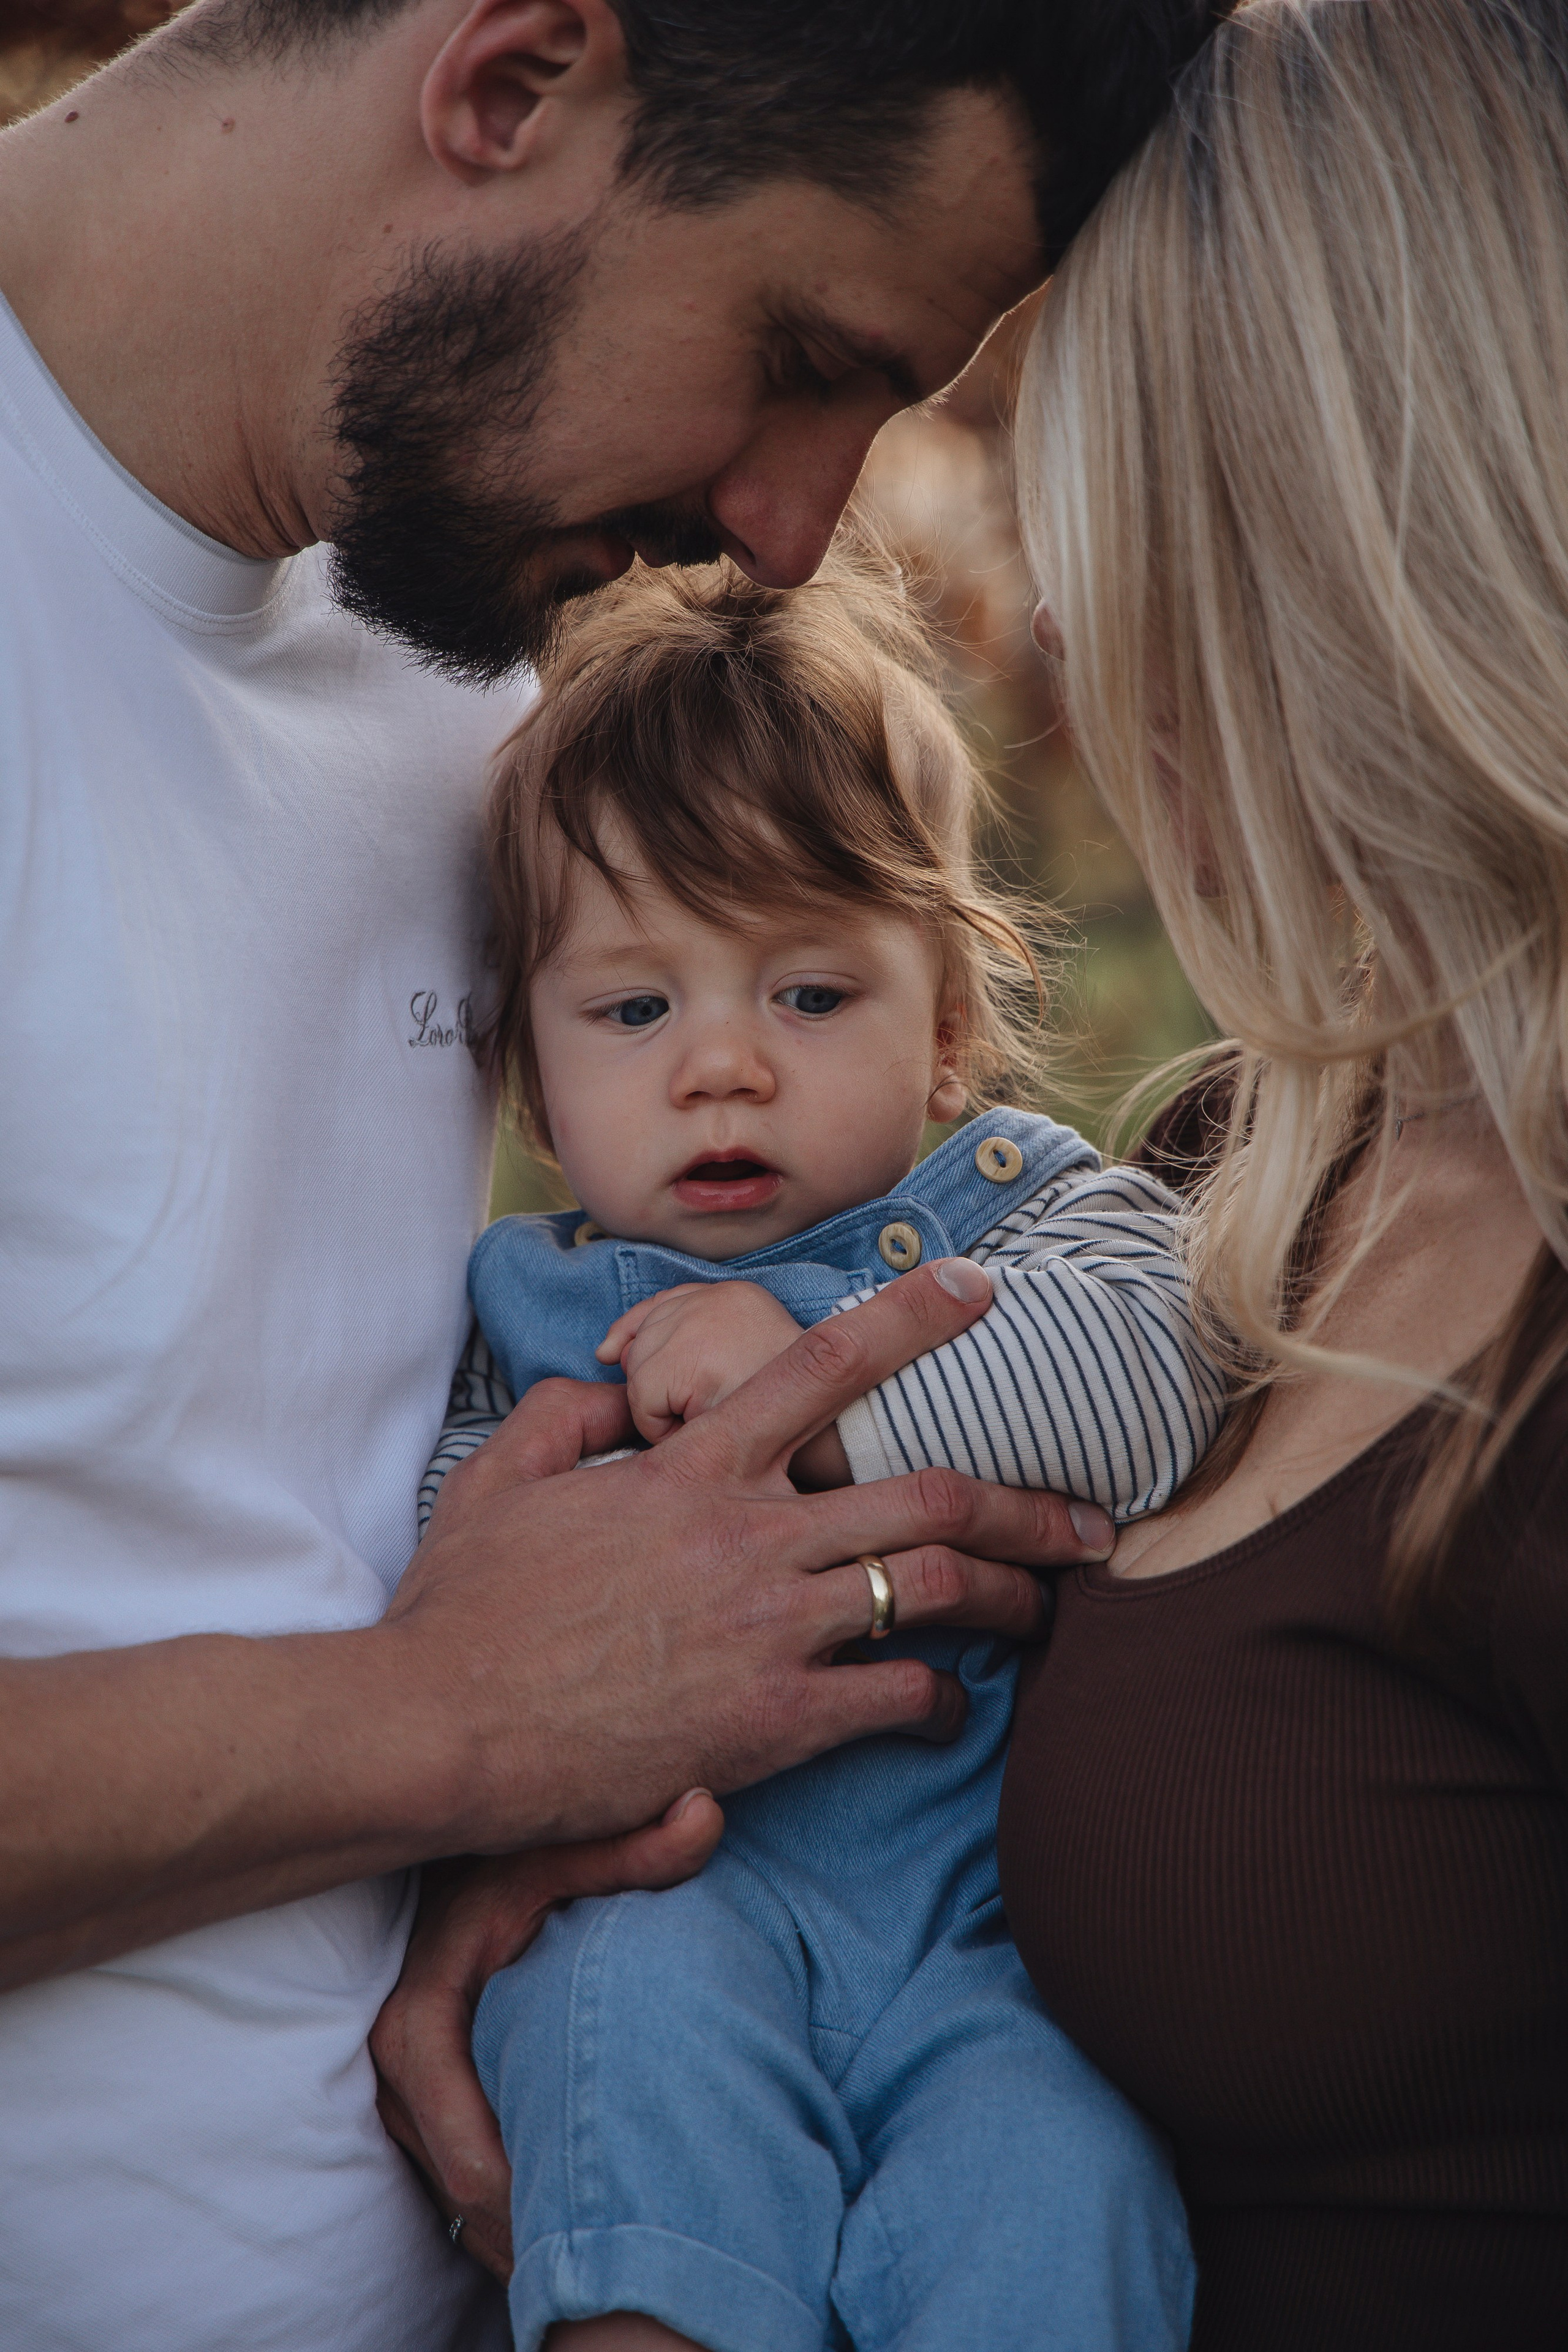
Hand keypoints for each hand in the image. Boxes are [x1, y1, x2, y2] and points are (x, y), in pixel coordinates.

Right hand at [371, 1790, 724, 2281]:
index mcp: (417, 2027)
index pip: (469, 2163)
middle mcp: (397, 2072)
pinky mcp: (419, 2105)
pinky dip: (519, 2204)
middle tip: (630, 2251)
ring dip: (530, 2226)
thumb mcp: (565, 1848)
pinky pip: (462, 2181)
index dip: (538, 2205)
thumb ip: (635, 1846)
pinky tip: (580, 2207)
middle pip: (466, 2197)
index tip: (615, 2223)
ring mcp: (404, 2096)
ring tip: (617, 2240)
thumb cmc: (515, 1858)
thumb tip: (706, 1813)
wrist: (462, 1860)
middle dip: (540, 2230)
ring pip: (462, 2200)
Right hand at [383, 1255, 1115, 1857]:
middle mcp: (748, 1534)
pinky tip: (951, 1708)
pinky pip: (893, 1695)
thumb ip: (565, 1419)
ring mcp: (766, 1627)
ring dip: (1012, 1596)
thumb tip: (613, 1390)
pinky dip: (939, 1699)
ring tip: (1053, 1610)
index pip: (820, 1367)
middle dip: (1025, 1503)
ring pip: (933, 1588)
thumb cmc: (461, 1610)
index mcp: (690, 1468)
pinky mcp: (769, 1721)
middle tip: (1089, 1520)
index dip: (913, 1320)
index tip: (981, 1290)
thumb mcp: (496, 1482)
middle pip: (924, 1496)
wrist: (439, 1727)